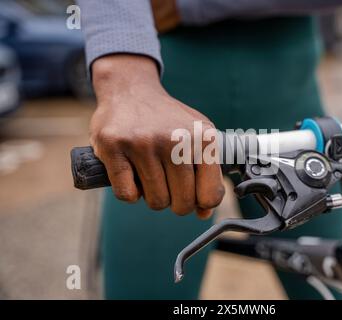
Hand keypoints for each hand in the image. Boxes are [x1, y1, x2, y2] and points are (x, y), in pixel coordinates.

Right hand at [90, 54, 223, 218]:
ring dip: (153, 196)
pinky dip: (130, 193)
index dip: (200, 203)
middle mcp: (176, 139)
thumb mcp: (198, 137)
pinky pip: (127, 195)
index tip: (192, 195)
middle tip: (169, 186)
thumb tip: (204, 214)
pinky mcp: (114, 146)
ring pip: (155, 201)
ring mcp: (143, 142)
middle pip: (182, 203)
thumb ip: (207, 174)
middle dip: (175, 203)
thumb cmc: (169, 121)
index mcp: (203, 137)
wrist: (131, 90)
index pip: (210, 195)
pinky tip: (132, 176)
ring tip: (151, 176)